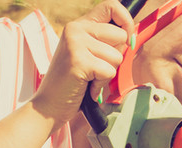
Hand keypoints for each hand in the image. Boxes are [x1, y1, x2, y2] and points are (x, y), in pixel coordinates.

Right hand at [30, 0, 133, 129]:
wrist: (49, 104)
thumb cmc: (73, 83)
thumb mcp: (88, 54)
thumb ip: (105, 43)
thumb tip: (131, 38)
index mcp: (80, 25)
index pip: (111, 6)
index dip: (126, 21)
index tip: (128, 39)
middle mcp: (76, 29)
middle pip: (121, 37)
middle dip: (115, 58)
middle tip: (97, 69)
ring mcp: (76, 44)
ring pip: (117, 57)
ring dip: (107, 74)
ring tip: (89, 79)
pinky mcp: (78, 61)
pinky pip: (109, 72)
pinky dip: (101, 85)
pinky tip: (87, 87)